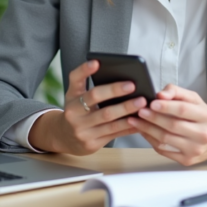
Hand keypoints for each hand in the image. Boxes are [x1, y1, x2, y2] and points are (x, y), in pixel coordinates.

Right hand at [28, 60, 145, 154]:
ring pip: (108, 119)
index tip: (96, 62)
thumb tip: (113, 71)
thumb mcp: (76, 96)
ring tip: (142, 103)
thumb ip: (88, 83)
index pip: (75, 80)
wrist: (64, 138)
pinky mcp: (91, 144)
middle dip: (114, 91)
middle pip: (95, 98)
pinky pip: (114, 134)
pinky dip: (128, 126)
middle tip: (132, 85)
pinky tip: (140, 120)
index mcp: (71, 97)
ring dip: (127, 110)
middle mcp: (74, 113)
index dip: (84, 70)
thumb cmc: (77, 111)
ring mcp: (82, 130)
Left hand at [126, 84, 206, 165]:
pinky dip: (151, 140)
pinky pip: (164, 150)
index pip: (183, 110)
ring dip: (148, 129)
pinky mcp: (186, 160)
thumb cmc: (202, 116)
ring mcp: (195, 149)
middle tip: (140, 111)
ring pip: (165, 139)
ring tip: (136, 121)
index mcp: (206, 116)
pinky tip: (144, 131)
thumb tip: (160, 95)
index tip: (151, 102)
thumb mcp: (194, 99)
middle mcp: (203, 135)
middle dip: (153, 118)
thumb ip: (177, 92)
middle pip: (172, 126)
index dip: (166, 106)